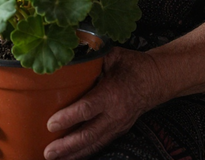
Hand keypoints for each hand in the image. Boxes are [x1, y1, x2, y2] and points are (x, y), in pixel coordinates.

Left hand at [43, 48, 165, 159]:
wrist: (156, 80)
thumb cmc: (132, 65)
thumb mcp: (113, 56)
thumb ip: (91, 59)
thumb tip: (68, 59)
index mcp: (112, 93)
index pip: (87, 109)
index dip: (68, 118)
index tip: (50, 124)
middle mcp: (115, 114)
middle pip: (88, 134)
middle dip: (67, 145)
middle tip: (48, 152)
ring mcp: (118, 125)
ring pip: (93, 144)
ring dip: (73, 153)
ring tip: (55, 158)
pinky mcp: (118, 131)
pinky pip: (100, 144)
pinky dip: (85, 152)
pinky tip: (71, 157)